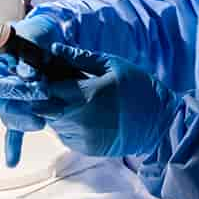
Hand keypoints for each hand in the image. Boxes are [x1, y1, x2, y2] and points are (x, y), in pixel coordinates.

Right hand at [0, 14, 65, 166]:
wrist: (45, 39)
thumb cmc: (36, 34)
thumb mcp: (33, 37)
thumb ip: (29, 54)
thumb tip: (28, 74)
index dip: (14, 88)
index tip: (38, 88)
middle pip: (3, 103)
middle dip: (27, 107)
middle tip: (51, 106)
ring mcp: (4, 99)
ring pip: (11, 117)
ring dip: (29, 121)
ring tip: (45, 122)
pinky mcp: (16, 109)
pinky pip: (13, 129)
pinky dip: (14, 144)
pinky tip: (12, 161)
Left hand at [36, 43, 178, 157]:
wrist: (160, 123)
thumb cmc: (138, 88)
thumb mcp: (113, 65)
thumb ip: (80, 57)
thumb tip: (55, 48)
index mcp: (87, 95)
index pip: (45, 89)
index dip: (38, 81)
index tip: (40, 73)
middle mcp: (80, 120)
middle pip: (43, 109)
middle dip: (43, 97)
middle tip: (55, 85)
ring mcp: (82, 138)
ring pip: (52, 123)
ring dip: (55, 110)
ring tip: (73, 98)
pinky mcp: (85, 149)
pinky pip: (64, 135)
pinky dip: (66, 124)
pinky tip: (83, 113)